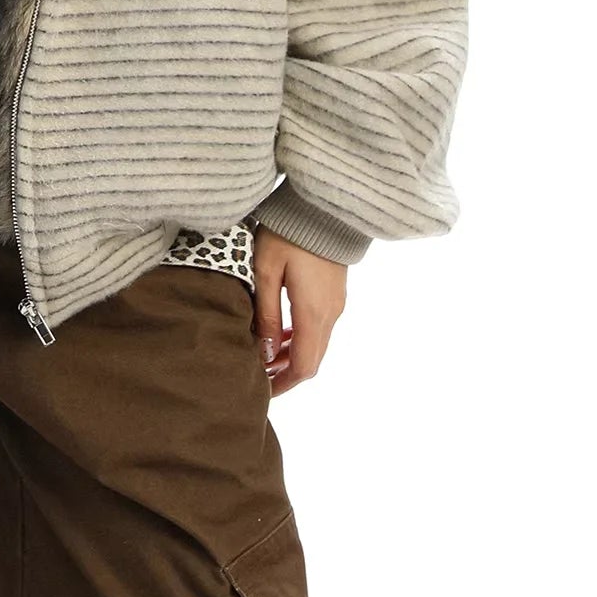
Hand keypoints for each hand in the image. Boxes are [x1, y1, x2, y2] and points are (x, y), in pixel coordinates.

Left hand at [250, 225, 346, 394]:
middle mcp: (331, 314)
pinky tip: (283, 331)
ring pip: (317, 344)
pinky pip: (320, 327)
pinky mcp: (335, 291)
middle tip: (260, 377)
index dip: (284, 384)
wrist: (323, 204)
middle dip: (287, 373)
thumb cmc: (289, 233)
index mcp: (314, 313)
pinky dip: (302, 338)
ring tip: (266, 355)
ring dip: (294, 355)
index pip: (304, 366)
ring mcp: (336, 303)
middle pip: (312, 359)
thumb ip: (267, 314)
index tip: (263, 391)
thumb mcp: (267, 271)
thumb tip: (265, 353)